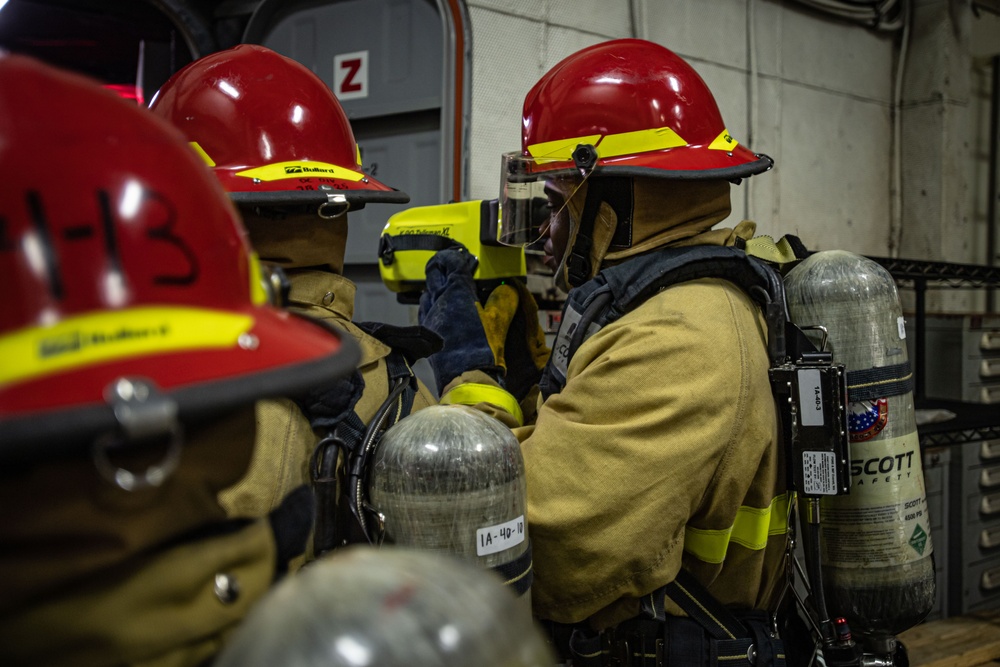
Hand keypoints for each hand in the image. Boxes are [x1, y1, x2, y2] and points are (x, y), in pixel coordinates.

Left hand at [418, 248, 549, 399]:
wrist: (466, 376)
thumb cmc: (484, 347)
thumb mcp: (499, 320)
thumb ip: (503, 299)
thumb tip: (507, 289)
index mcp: (456, 291)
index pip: (450, 263)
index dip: (456, 257)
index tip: (464, 258)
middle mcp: (438, 300)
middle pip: (434, 273)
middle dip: (442, 266)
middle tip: (453, 266)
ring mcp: (430, 316)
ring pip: (427, 291)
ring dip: (436, 285)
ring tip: (447, 287)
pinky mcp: (427, 331)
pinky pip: (425, 309)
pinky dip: (432, 303)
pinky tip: (440, 309)